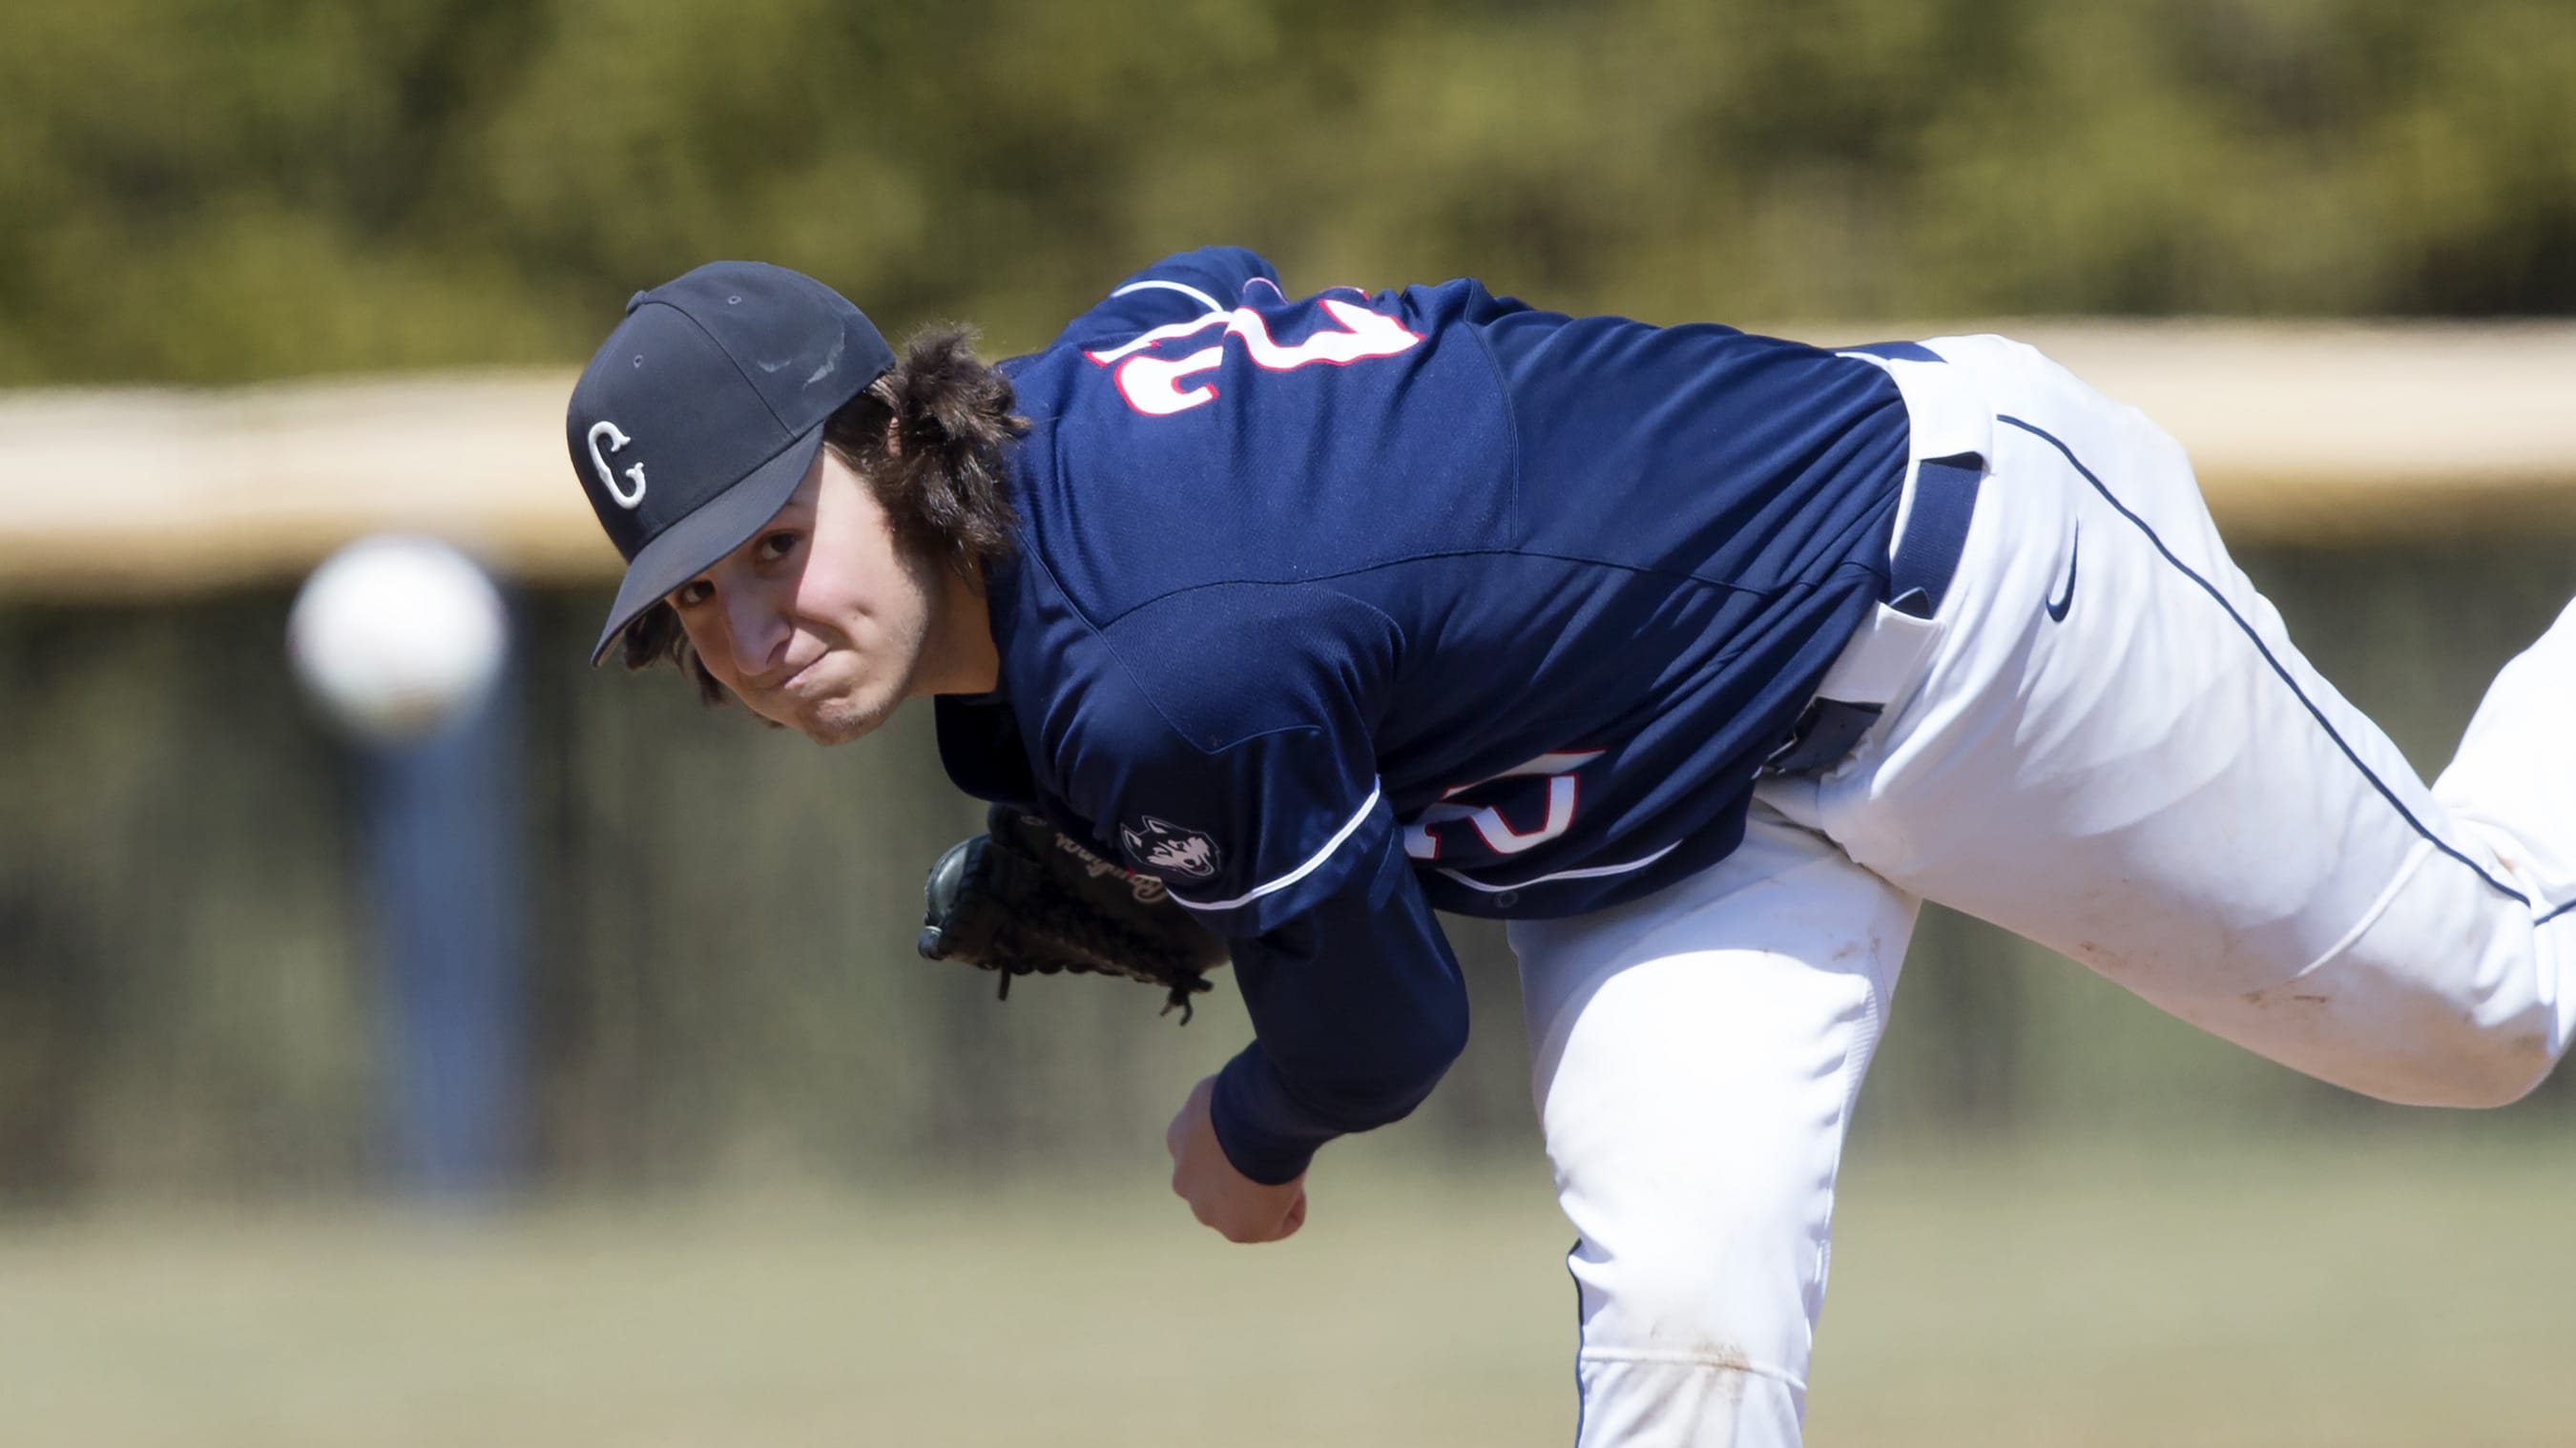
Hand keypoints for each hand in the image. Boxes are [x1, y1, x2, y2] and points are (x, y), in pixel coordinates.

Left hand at [1165, 1074, 1307, 1242]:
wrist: (1255, 1116)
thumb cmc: (1247, 1093)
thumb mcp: (1226, 1088)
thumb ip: (1226, 1103)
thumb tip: (1243, 1097)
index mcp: (1179, 1139)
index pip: (1209, 1151)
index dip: (1243, 1139)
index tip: (1263, 1125)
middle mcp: (1184, 1179)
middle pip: (1223, 1184)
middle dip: (1247, 1173)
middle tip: (1274, 1148)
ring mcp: (1207, 1209)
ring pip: (1246, 1208)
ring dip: (1267, 1193)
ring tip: (1285, 1166)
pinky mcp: (1238, 1231)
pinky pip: (1277, 1225)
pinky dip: (1292, 1208)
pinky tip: (1295, 1183)